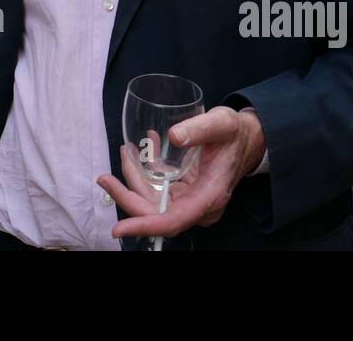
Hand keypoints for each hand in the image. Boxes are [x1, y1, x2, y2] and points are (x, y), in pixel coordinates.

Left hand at [96, 107, 265, 239]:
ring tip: (126, 151)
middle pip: (156, 213)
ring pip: (153, 201)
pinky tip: (142, 150)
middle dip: (128, 195)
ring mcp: (191, 201)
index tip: (118, 228)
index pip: (172, 221)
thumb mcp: (221, 123)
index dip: (144, 225)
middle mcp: (199, 205)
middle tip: (105, 177)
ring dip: (135, 179)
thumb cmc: (235, 132)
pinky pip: (159, 190)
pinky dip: (146, 173)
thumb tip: (174, 136)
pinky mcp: (185, 193)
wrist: (247, 139)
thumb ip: (199, 129)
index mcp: (209, 196)